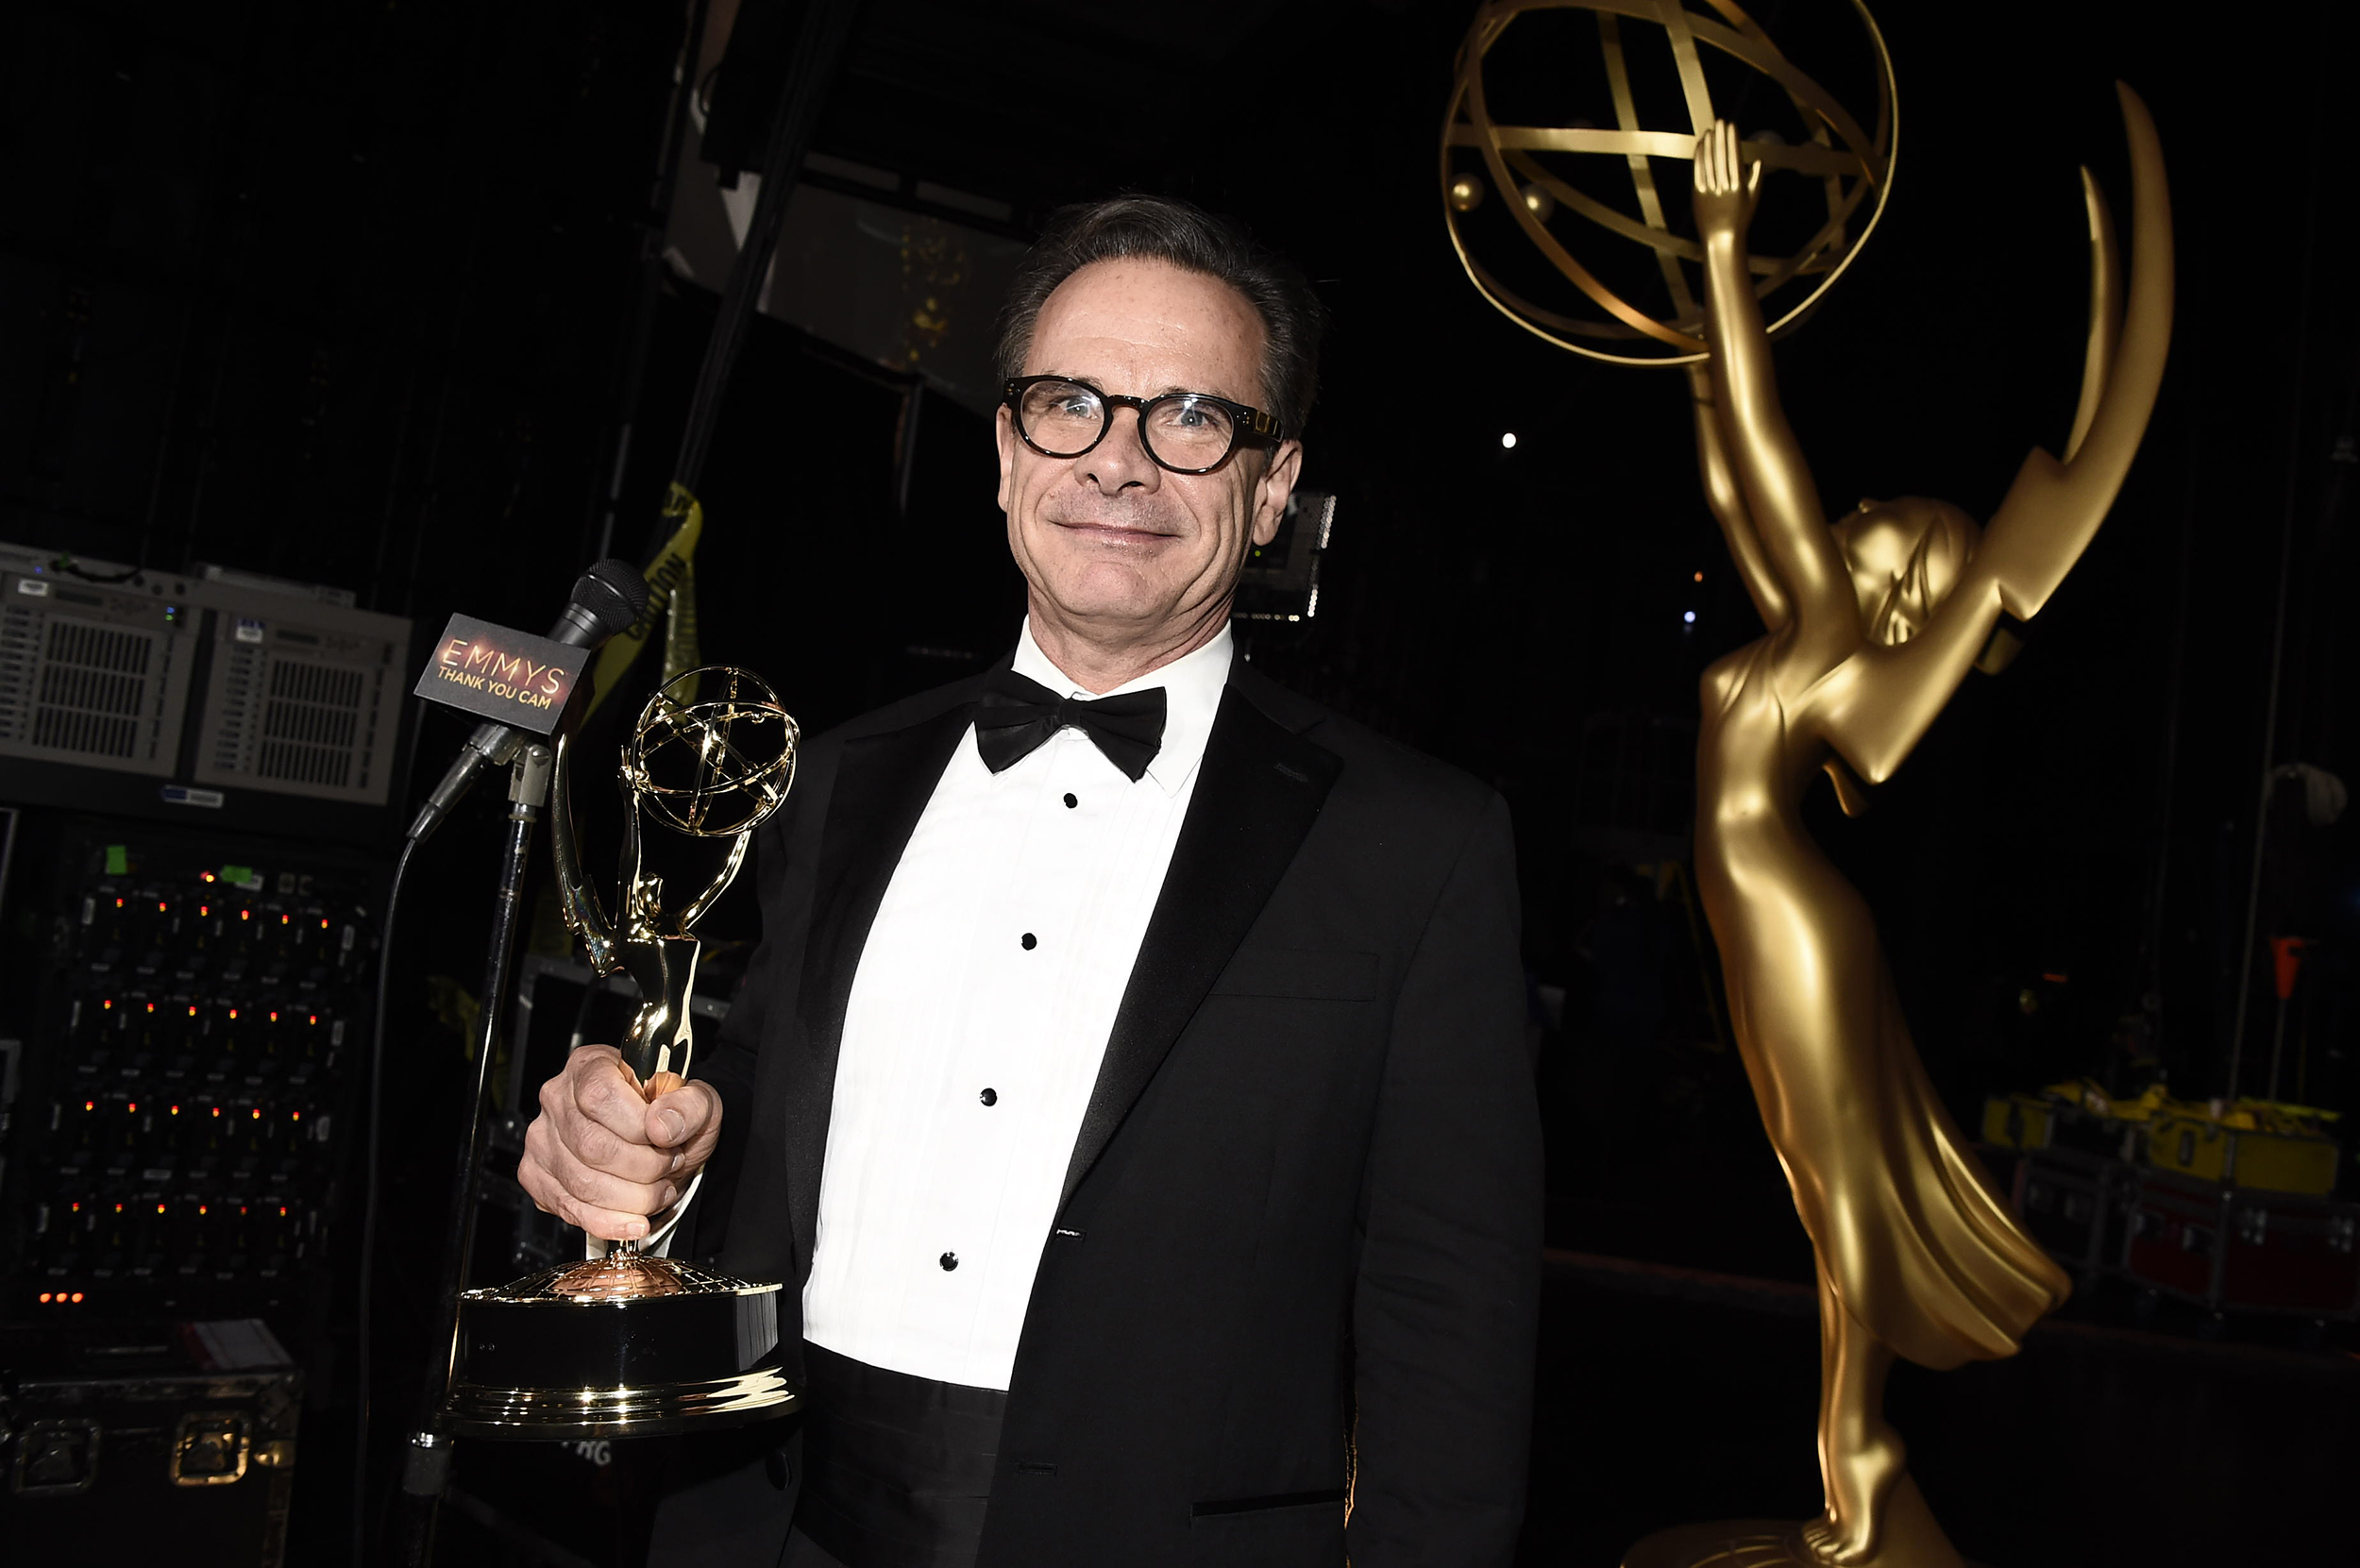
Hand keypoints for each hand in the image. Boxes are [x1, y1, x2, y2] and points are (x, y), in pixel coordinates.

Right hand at [517, 1043, 722, 1241]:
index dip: (637, 1126)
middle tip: (669, 1165)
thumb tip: (660, 1124)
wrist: (662, 1144)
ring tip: (658, 1189)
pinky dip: (609, 1222)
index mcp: (590, 1066)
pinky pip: (569, 1209)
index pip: (600, 1096)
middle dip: (643, 1167)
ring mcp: (543, 1139)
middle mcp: (558, 1099)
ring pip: (582, 1183)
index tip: (664, 1138)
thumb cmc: (670, 1117)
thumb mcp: (697, 1102)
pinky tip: (635, 1221)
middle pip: (592, 1146)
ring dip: (633, 1198)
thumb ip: (688, 1106)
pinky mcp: (538, 1177)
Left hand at [1691, 119, 1760, 244]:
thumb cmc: (1740, 218)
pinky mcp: (1697, 194)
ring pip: (1709, 162)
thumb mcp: (1753, 199)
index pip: (1735, 157)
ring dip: (1710, 144)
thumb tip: (1759, 160)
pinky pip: (1698, 171)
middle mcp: (1724, 186)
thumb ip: (1757, 178)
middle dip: (1721, 136)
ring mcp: (1710, 190)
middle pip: (1722, 156)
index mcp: (1739, 185)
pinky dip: (1699, 156)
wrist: (1722, 238)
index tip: (1732, 125)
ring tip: (1711, 129)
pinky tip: (1701, 144)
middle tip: (1721, 120)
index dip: (1733, 139)